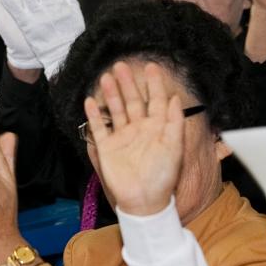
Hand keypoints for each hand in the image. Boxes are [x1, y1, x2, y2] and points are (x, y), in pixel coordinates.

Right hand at [86, 60, 184, 216]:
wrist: (143, 200)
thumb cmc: (162, 176)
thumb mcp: (174, 148)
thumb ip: (174, 123)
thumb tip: (176, 99)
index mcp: (157, 128)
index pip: (156, 101)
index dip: (154, 84)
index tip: (152, 66)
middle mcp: (138, 129)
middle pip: (133, 101)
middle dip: (128, 83)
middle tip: (121, 65)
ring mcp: (121, 137)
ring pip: (115, 110)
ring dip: (111, 94)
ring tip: (106, 77)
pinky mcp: (106, 147)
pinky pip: (98, 127)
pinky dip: (93, 114)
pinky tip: (89, 101)